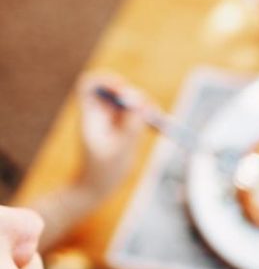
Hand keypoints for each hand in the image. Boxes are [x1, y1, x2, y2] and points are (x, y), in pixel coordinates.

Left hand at [76, 72, 150, 195]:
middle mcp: (99, 114)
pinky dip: (147, 116)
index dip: (107, 81)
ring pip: (129, 102)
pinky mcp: (122, 128)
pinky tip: (157, 126)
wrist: (96, 188)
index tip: (123, 90)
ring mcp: (111, 120)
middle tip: (149, 110)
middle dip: (134, 96)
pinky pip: (135, 114)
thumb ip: (131, 126)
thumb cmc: (104, 172)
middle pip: (116, 91)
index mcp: (90, 116)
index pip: (91, 85)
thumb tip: (140, 102)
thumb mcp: (121, 151)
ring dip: (144, 106)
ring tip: (157, 119)